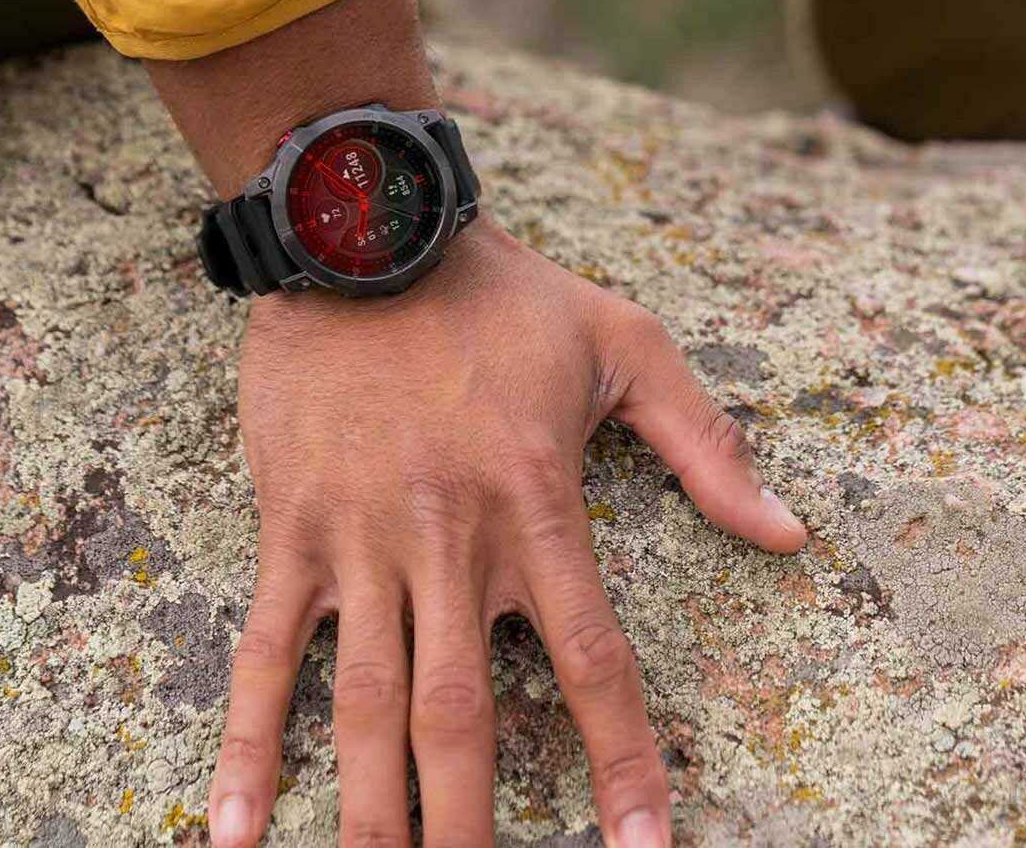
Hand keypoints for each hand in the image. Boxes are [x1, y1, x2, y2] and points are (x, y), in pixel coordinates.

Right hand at [207, 219, 807, 847]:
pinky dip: (250, 740)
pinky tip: (236, 826)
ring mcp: (361, 539)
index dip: (624, 765)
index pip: (594, 662)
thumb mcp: (624, 340)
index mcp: (536, 502)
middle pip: (463, 715)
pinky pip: (265, 650)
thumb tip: (790, 532)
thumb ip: (706, 440)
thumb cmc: (497, 293)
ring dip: (373, 812)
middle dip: (471, 826)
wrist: (364, 236)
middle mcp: (449, 539)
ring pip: (365, 701)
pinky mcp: (292, 527)